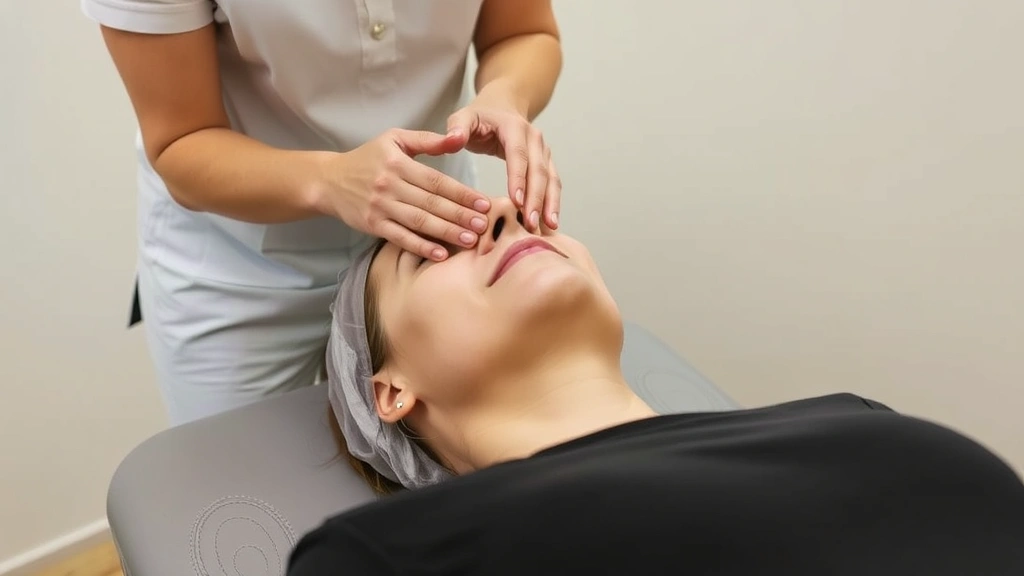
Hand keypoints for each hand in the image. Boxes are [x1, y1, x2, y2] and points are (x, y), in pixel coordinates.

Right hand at [320, 129, 491, 261]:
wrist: (329, 181)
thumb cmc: (368, 158)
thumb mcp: (395, 139)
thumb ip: (428, 140)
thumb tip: (458, 138)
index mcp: (398, 162)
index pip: (436, 180)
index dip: (462, 193)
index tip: (484, 203)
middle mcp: (389, 185)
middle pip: (431, 203)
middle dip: (460, 215)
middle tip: (485, 225)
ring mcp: (380, 207)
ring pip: (419, 221)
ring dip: (446, 232)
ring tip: (470, 240)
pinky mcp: (372, 225)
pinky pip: (400, 238)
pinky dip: (420, 247)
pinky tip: (440, 253)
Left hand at [446, 85, 560, 231]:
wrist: (504, 106)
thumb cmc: (480, 116)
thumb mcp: (464, 116)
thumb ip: (456, 128)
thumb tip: (452, 140)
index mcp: (514, 127)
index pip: (518, 155)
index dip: (518, 178)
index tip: (516, 202)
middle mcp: (534, 139)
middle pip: (538, 170)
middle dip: (537, 198)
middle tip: (531, 224)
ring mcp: (543, 151)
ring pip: (551, 179)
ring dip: (550, 204)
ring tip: (549, 228)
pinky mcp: (546, 163)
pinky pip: (552, 184)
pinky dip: (552, 203)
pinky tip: (550, 224)